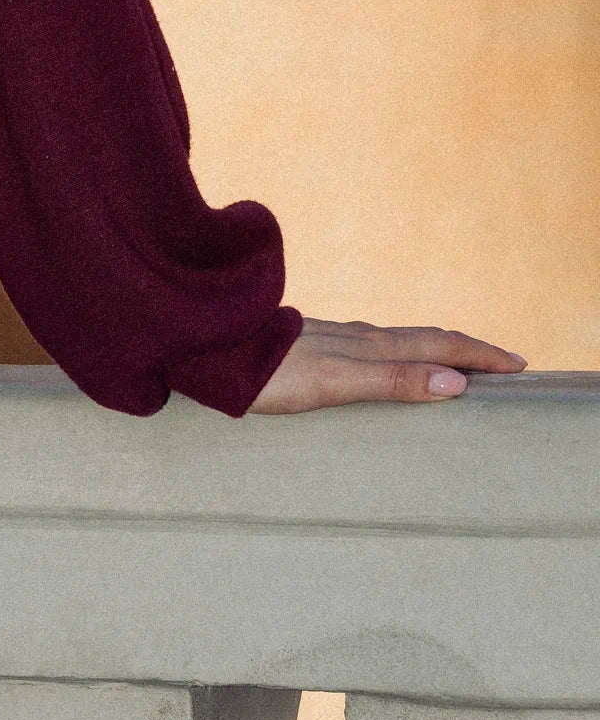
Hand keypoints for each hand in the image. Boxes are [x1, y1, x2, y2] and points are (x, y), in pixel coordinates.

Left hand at [247, 316, 527, 412]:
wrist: (202, 346)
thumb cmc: (263, 372)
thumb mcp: (332, 383)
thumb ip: (391, 381)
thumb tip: (455, 381)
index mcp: (366, 346)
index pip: (436, 346)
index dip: (478, 355)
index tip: (517, 364)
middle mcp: (353, 336)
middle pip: (420, 338)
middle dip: (465, 348)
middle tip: (503, 361)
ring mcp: (329, 336)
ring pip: (394, 339)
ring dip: (432, 347)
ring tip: (454, 359)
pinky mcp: (307, 344)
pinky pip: (367, 345)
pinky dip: (396, 351)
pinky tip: (380, 358)